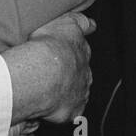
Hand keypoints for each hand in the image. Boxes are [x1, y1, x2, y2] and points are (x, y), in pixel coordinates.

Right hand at [4, 10, 94, 125]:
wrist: (43, 71)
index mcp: (82, 52)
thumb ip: (80, 22)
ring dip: (65, 93)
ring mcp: (80, 93)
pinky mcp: (73, 110)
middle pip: (80, 75)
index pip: (81, 54)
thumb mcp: (66, 22)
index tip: (64, 56)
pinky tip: (49, 108)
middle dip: (69, 75)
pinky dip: (61, 111)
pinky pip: (70, 113)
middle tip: (51, 74)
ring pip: (75, 94)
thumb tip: (92, 24)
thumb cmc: (50, 45)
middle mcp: (85, 74)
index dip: (72, 55)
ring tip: (47, 92)